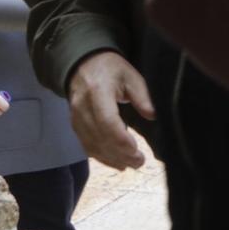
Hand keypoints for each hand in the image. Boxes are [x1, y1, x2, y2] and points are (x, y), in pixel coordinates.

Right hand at [68, 51, 154, 169]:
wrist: (82, 65)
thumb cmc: (110, 68)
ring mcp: (76, 117)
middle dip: (120, 154)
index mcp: (97, 92)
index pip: (106, 122)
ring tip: (132, 165)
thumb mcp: (130, 75)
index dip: (121, 140)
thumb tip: (153, 115)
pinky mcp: (75, 125)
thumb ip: (142, 95)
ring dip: (112, 158)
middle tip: (140, 162)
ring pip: (91, 145)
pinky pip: (86, 145)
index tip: (137, 150)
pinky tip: (116, 163)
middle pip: (99, 137)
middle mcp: (82, 107)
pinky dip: (101, 157)